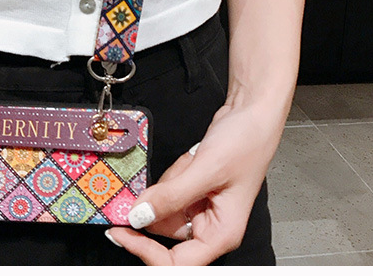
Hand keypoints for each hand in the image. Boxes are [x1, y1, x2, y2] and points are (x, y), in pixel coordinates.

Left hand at [106, 99, 284, 264]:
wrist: (252, 112)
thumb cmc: (245, 142)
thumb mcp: (205, 169)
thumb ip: (171, 196)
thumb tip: (138, 217)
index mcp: (221, 234)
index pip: (176, 263)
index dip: (144, 251)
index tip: (120, 232)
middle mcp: (211, 226)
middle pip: (165, 231)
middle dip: (160, 200)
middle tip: (162, 178)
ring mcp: (202, 207)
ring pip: (165, 206)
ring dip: (169, 182)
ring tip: (191, 162)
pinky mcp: (194, 190)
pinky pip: (170, 188)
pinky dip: (173, 173)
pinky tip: (191, 159)